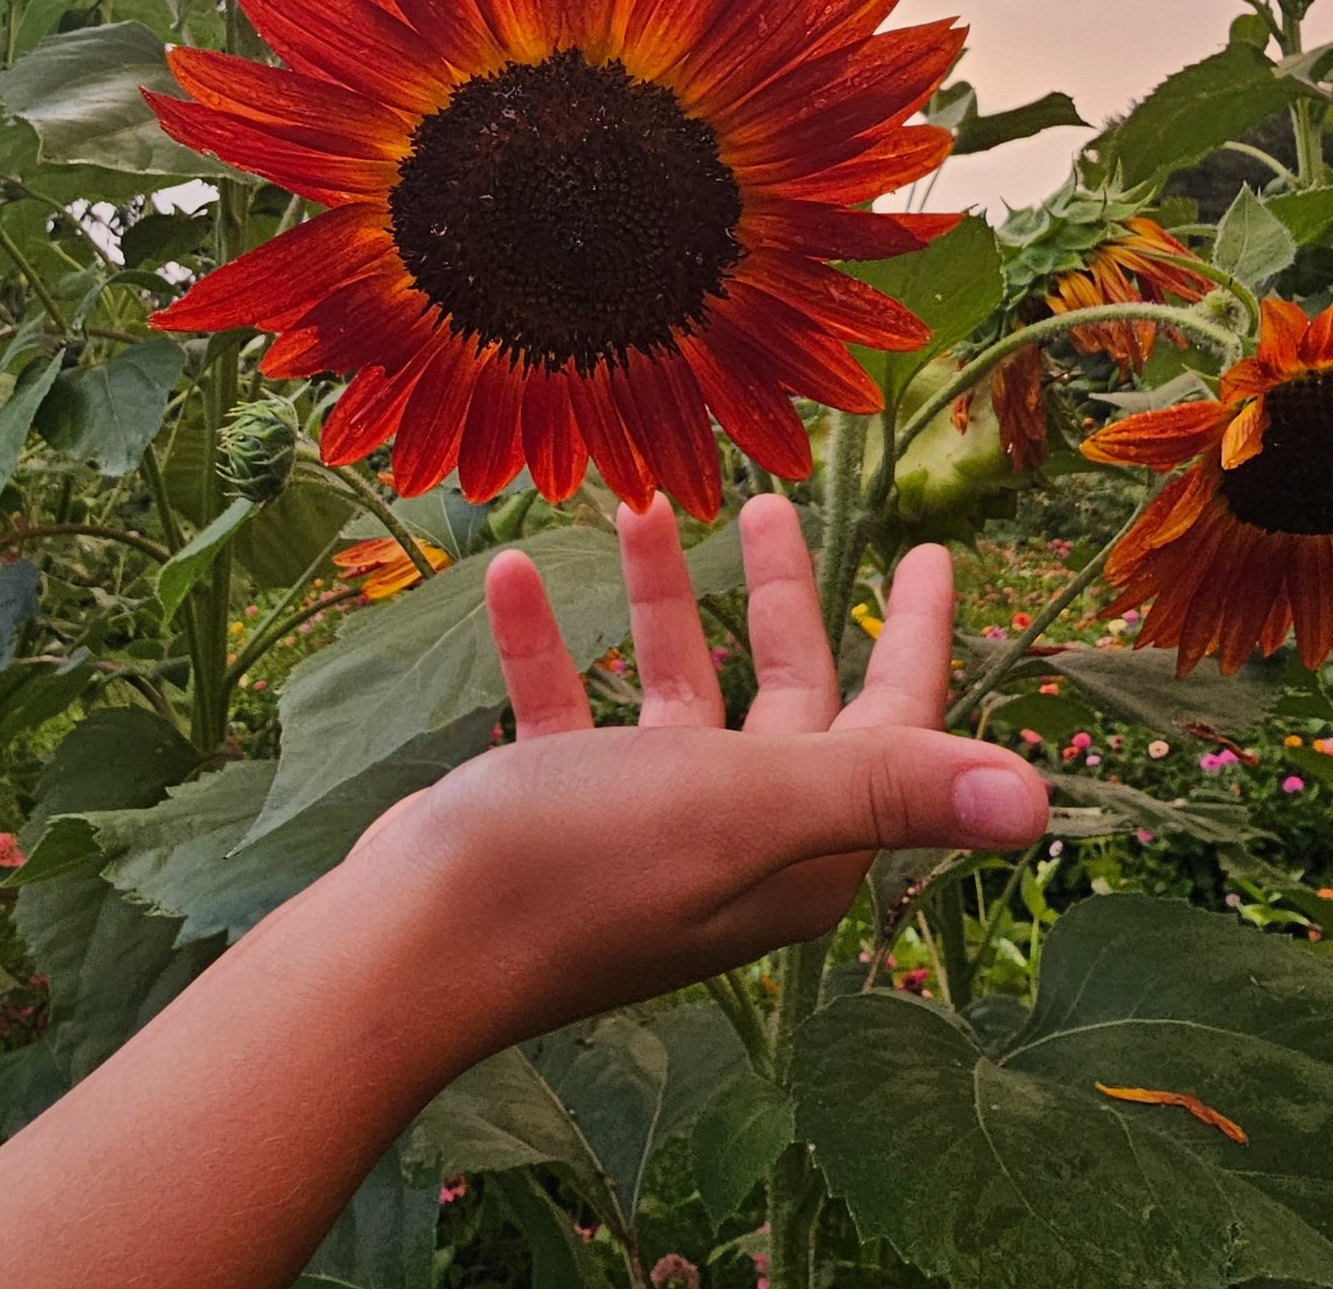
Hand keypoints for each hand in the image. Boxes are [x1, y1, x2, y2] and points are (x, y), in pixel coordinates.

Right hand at [354, 494, 1046, 1050]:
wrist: (410, 947)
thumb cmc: (585, 864)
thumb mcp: (743, 802)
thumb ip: (884, 785)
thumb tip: (1039, 801)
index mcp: (803, 837)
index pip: (891, 723)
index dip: (916, 636)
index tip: (929, 550)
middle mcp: (737, 834)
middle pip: (783, 694)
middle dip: (780, 595)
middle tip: (774, 505)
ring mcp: (643, 827)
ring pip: (671, 690)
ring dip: (656, 600)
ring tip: (637, 504)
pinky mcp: (557, 814)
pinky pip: (566, 708)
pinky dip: (548, 644)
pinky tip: (515, 576)